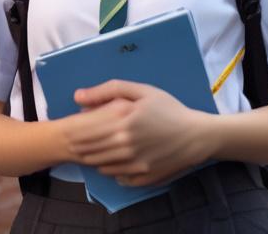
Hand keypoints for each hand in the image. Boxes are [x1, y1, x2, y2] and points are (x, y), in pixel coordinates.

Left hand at [59, 80, 212, 186]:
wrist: (196, 135)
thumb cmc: (169, 109)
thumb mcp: (142, 91)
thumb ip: (109, 90)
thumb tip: (77, 96)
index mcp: (123, 123)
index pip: (86, 132)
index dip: (75, 131)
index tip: (71, 128)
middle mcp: (126, 146)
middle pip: (91, 150)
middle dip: (80, 146)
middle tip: (77, 141)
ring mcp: (134, 165)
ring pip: (101, 165)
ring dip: (92, 158)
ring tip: (91, 150)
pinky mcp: (142, 177)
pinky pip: (116, 177)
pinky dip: (109, 170)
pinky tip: (111, 160)